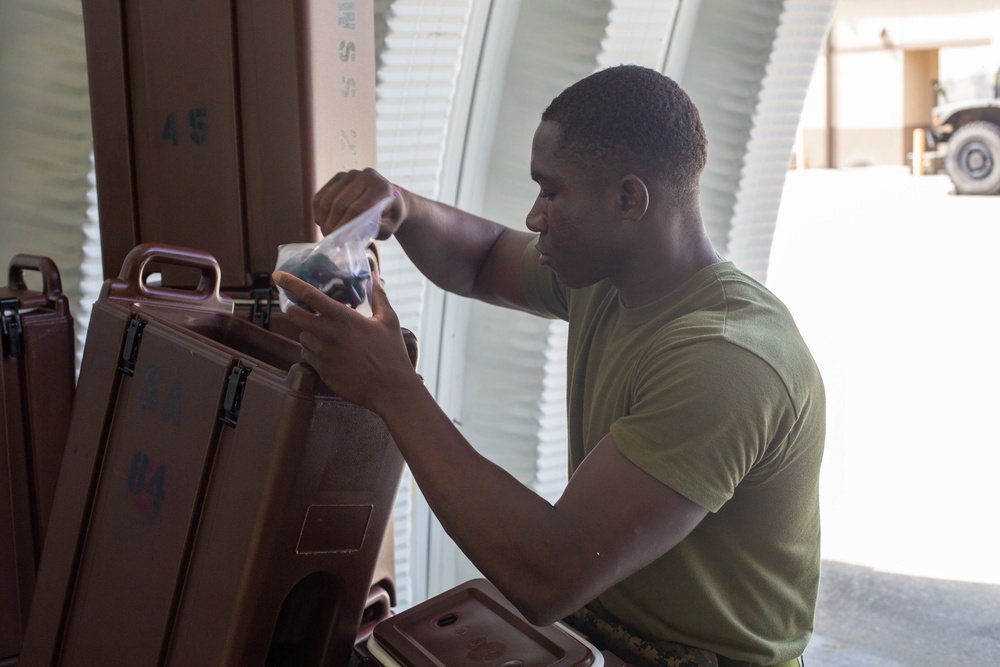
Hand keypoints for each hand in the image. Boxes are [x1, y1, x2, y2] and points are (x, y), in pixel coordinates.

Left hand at [273, 268, 418, 412]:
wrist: (389, 389)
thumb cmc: (392, 353)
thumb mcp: (388, 321)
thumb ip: (379, 297)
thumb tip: (376, 277)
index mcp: (342, 317)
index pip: (309, 294)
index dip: (290, 282)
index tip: (277, 275)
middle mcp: (327, 334)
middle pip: (293, 315)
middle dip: (295, 310)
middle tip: (304, 310)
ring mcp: (322, 354)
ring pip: (301, 337)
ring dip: (308, 334)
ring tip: (328, 337)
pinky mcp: (321, 370)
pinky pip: (307, 355)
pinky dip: (313, 352)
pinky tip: (329, 353)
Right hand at [313, 167, 407, 238]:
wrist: (389, 197)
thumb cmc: (389, 215)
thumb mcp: (391, 226)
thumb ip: (380, 230)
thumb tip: (359, 232)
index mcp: (381, 187)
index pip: (358, 208)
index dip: (345, 225)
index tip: (339, 240)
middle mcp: (365, 176)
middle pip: (340, 203)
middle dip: (332, 224)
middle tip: (330, 239)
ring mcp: (349, 174)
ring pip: (327, 199)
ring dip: (323, 219)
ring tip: (326, 233)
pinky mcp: (338, 177)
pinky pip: (321, 196)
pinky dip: (318, 211)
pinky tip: (322, 223)